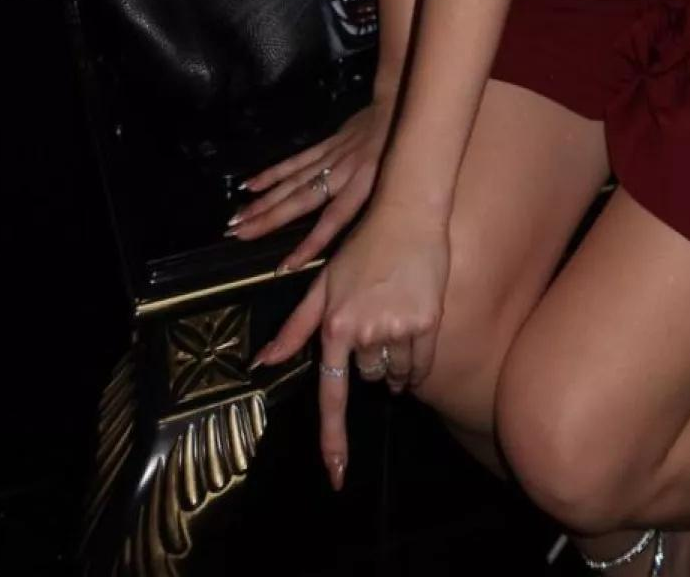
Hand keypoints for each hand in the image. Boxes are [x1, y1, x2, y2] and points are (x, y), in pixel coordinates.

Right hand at [226, 97, 394, 269]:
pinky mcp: (324, 145)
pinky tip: (249, 185)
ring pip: (292, 183)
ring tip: (238, 218)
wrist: (400, 108)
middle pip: (300, 201)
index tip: (283, 267)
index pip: (332, 221)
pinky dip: (272, 174)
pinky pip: (295, 162)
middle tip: (239, 235)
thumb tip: (367, 246)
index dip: (308, 244)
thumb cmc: (402, 155)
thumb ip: (380, 212)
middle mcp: (341, 174)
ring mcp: (330, 158)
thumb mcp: (398, 185)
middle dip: (269, 220)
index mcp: (362, 187)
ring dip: (263, 201)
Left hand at [250, 199, 449, 490]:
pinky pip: (421, 365)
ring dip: (395, 360)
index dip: (333, 438)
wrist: (408, 214)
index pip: (331, 393)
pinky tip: (414, 334)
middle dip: (370, 360)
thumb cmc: (363, 248)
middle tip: (374, 320)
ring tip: (394, 317)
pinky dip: (417, 363)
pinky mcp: (427, 322)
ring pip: (396, 373)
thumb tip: (262, 361)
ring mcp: (397, 327)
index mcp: (333, 325)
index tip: (335, 476)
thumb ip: (295, 327)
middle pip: (368, 377)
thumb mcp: (323, 284)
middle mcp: (364, 331)